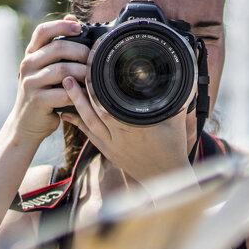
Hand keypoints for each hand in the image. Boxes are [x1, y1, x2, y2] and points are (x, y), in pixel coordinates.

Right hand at [9, 15, 89, 141]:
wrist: (26, 124)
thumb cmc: (43, 93)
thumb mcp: (45, 68)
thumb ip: (56, 47)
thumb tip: (72, 19)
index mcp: (31, 54)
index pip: (43, 31)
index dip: (61, 25)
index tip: (79, 28)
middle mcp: (28, 65)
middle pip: (58, 48)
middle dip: (81, 52)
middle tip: (95, 60)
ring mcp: (30, 82)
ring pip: (63, 70)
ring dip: (83, 73)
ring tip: (94, 78)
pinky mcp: (37, 100)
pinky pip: (64, 93)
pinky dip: (79, 93)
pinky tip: (87, 95)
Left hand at [60, 76, 191, 185]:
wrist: (166, 177)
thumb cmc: (173, 148)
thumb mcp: (177, 120)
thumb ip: (177, 98)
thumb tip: (182, 77)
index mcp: (136, 126)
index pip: (111, 103)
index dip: (98, 87)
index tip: (91, 71)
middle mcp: (121, 136)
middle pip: (94, 111)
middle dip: (80, 93)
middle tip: (68, 75)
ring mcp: (112, 146)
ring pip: (88, 123)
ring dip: (75, 105)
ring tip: (66, 87)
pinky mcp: (109, 152)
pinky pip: (89, 135)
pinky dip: (78, 122)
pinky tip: (68, 113)